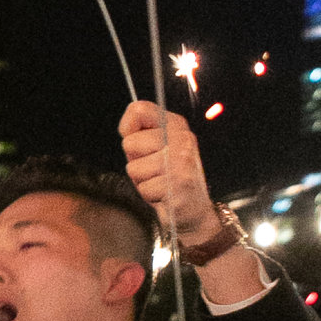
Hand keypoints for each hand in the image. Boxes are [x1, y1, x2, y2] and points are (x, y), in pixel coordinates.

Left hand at [119, 100, 219, 243]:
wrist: (195, 210)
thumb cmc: (168, 178)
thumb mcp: (156, 149)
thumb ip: (142, 135)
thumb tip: (126, 128)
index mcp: (176, 125)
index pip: (139, 110)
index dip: (127, 127)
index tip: (136, 144)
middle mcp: (182, 139)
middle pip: (130, 143)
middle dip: (135, 162)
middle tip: (155, 171)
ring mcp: (182, 160)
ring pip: (134, 168)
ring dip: (142, 181)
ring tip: (160, 183)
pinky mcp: (179, 183)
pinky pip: (144, 188)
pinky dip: (150, 196)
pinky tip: (165, 195)